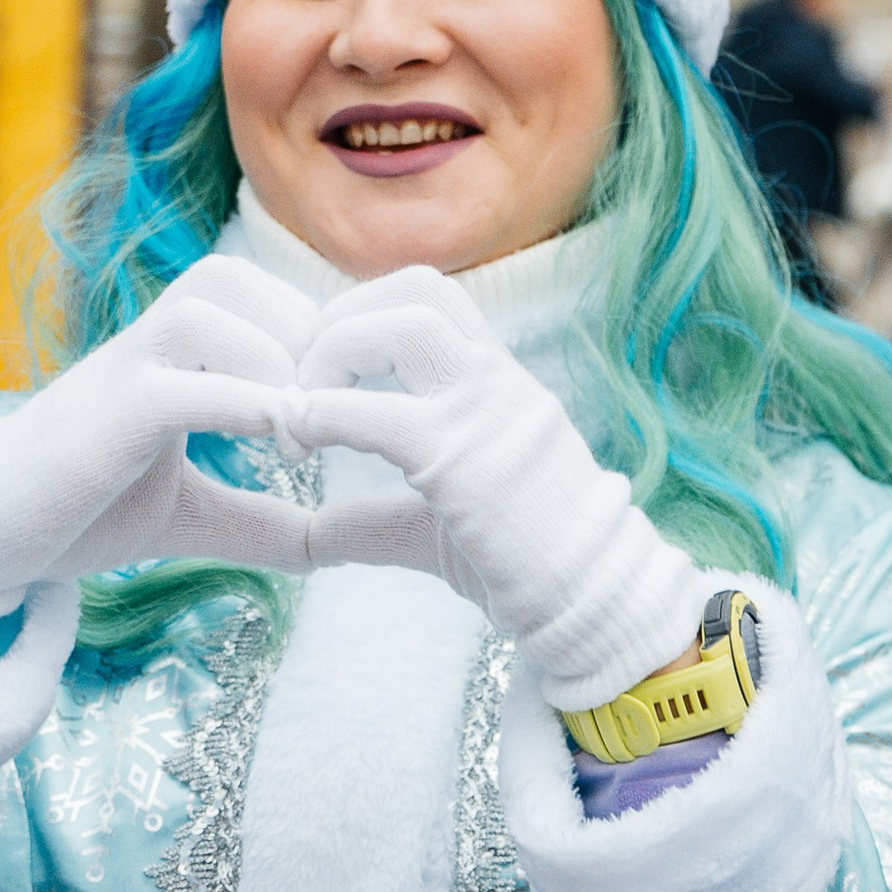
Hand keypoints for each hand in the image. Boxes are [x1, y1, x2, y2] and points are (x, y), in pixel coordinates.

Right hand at [0, 258, 373, 676]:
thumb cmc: (82, 509)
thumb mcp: (191, 513)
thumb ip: (258, 519)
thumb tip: (327, 548)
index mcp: (179, 348)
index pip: (271, 298)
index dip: (321, 342)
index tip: (350, 409)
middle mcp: (152, 338)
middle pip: (252, 287)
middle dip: (309, 347)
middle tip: (334, 420)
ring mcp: (125, 366)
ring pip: (216, 313)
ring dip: (277, 366)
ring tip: (303, 437)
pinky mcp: (106, 409)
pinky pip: (181, 382)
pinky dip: (240, 403)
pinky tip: (279, 441)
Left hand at [287, 268, 708, 706]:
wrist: (592, 602)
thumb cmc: (524, 565)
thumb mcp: (438, 524)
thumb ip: (374, 517)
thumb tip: (311, 536)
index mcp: (499, 380)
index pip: (432, 298)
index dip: (363, 314)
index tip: (323, 372)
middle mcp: (497, 379)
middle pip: (414, 289)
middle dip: (339, 320)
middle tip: (300, 381)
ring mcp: (485, 411)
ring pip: (399, 325)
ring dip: (330, 354)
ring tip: (299, 412)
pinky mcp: (461, 460)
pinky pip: (374, 412)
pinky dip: (320, 415)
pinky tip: (299, 442)